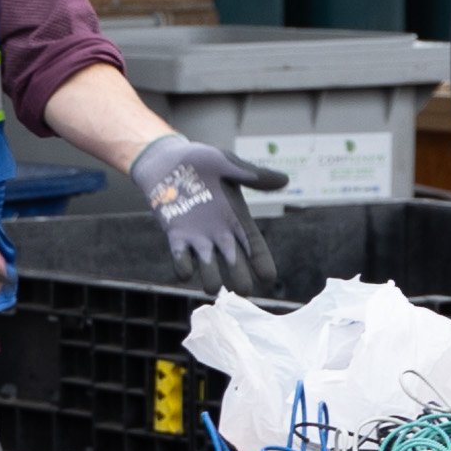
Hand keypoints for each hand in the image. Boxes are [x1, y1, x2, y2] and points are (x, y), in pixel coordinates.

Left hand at [134, 132, 289, 291]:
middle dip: (239, 277)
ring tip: (213, 286)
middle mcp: (220, 233)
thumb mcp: (228, 164)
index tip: (269, 278)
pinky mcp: (176, 236)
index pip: (254, 245)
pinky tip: (185, 272)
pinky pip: (181, 258)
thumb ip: (252, 175)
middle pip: (235, 263)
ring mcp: (198, 238)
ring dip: (210, 277)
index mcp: (237, 218)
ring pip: (208, 267)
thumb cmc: (201, 161)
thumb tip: (285, 180)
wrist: (166, 160)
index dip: (262, 262)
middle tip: (244, 290)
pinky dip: (182, 266)